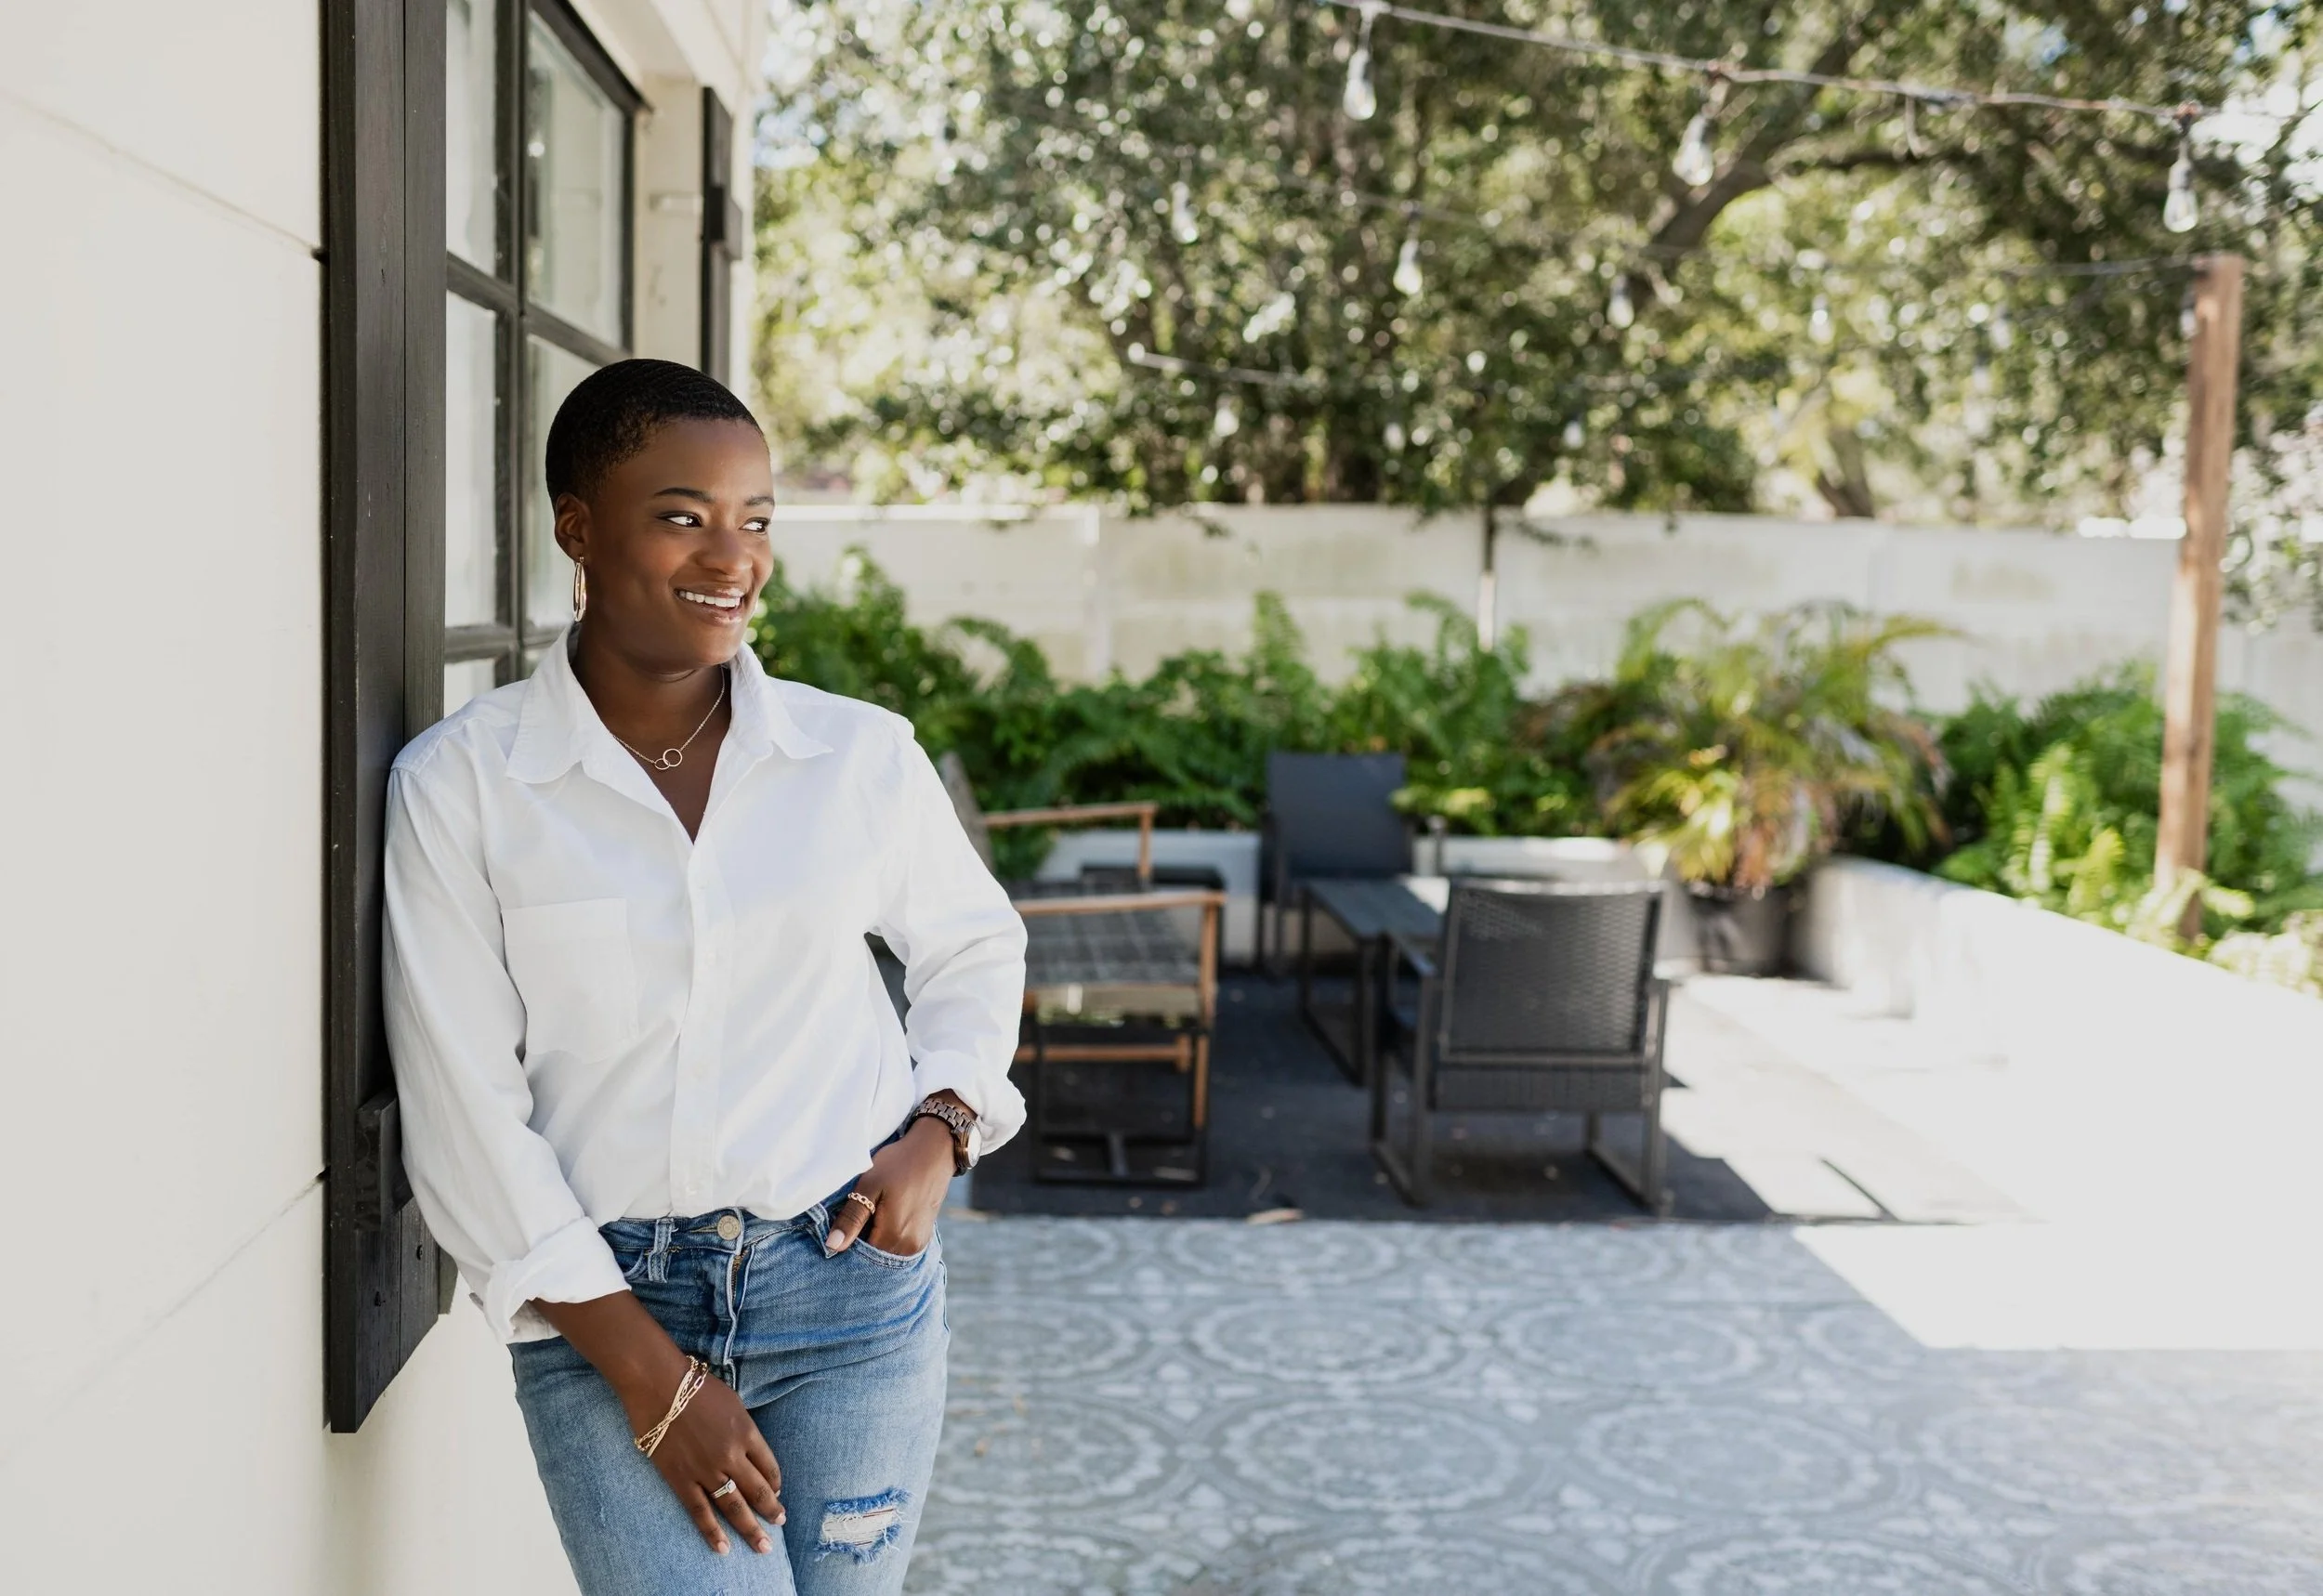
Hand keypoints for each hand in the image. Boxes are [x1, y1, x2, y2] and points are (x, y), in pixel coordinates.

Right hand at [532, 1293, 785, 1555]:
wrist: (658, 1385)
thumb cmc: (695, 1386)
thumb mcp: (732, 1402)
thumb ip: (743, 1428)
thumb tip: (751, 1451)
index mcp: (746, 1432)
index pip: (769, 1466)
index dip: (776, 1482)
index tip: (778, 1491)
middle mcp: (731, 1455)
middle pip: (758, 1490)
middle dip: (772, 1509)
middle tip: (780, 1523)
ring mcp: (706, 1470)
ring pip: (733, 1506)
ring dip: (750, 1528)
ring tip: (763, 1545)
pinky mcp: (680, 1479)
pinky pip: (700, 1512)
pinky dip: (712, 1532)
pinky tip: (723, 1548)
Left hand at [822, 1109, 957, 1258]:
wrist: (934, 1151)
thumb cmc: (899, 1164)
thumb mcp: (870, 1185)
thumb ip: (852, 1218)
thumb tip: (833, 1246)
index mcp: (893, 1236)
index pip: (859, 1257)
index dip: (846, 1244)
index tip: (840, 1227)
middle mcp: (908, 1247)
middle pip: (874, 1257)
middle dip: (859, 1244)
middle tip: (854, 1217)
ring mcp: (918, 1244)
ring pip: (885, 1252)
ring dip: (873, 1240)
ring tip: (869, 1216)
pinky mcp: (923, 1237)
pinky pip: (897, 1247)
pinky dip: (886, 1238)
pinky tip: (882, 1218)